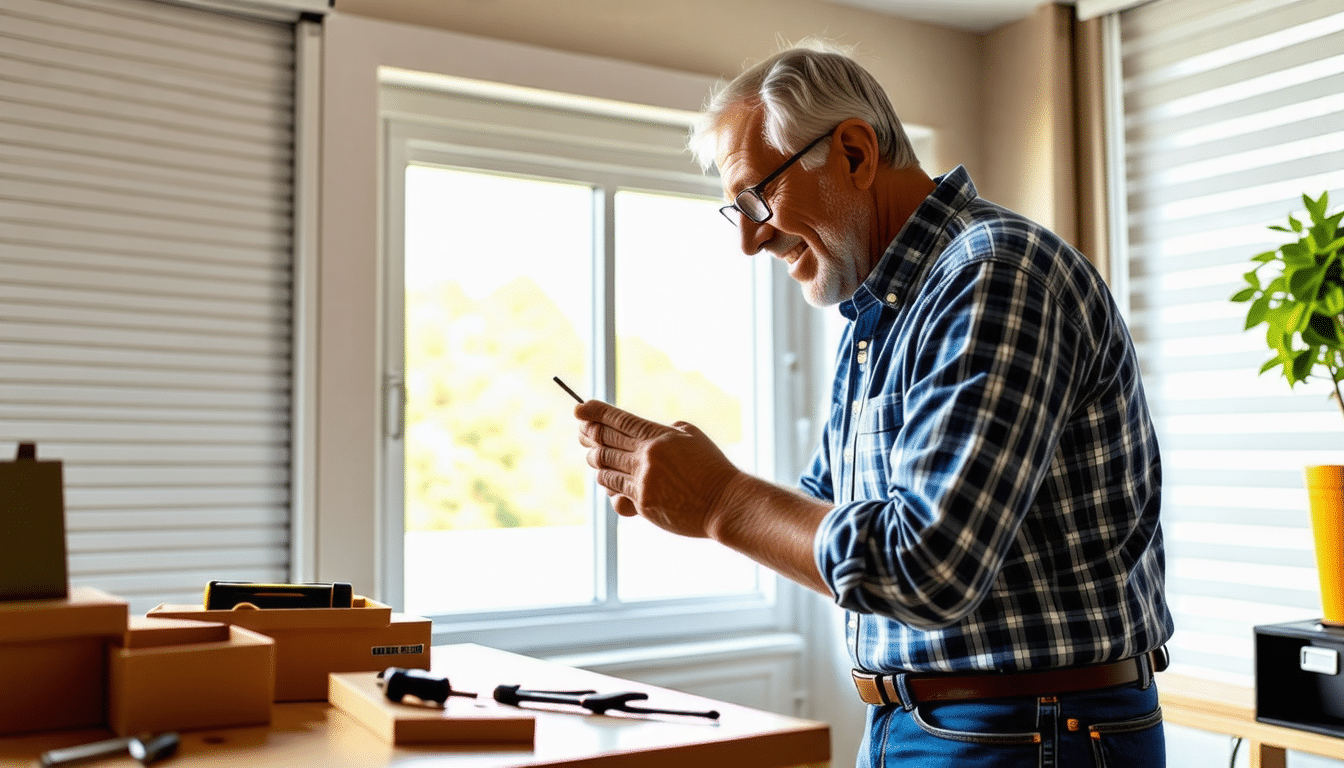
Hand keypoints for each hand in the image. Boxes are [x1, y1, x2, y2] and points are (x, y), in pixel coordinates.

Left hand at [574, 400, 740, 538]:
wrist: (724, 503)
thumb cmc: (712, 469)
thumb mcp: (692, 438)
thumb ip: (666, 431)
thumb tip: (643, 433)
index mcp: (659, 436)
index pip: (618, 419)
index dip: (594, 411)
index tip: (579, 408)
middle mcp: (647, 456)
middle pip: (604, 440)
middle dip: (588, 434)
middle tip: (581, 431)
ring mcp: (643, 480)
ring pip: (604, 466)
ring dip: (595, 460)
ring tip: (593, 455)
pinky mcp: (642, 503)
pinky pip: (614, 492)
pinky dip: (608, 485)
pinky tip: (608, 483)